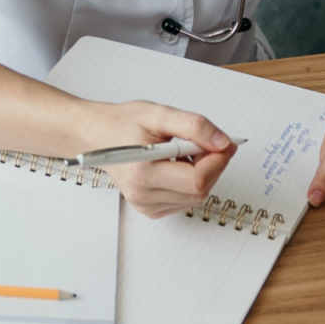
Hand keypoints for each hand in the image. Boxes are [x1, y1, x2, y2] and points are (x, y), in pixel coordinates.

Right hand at [88, 101, 236, 217]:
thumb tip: (222, 142)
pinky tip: (179, 166)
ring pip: (195, 198)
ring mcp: (145, 205)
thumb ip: (194, 126)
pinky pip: (185, 201)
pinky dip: (191, 184)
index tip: (225, 144)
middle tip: (207, 143)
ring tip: (186, 152)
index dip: (218, 161)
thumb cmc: (124, 124)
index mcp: (143, 172)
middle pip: (200, 191)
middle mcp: (142, 194)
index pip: (197, 179)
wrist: (99, 135)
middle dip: (212, 166)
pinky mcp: (150, 209)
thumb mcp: (160, 114)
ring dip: (202, 174)